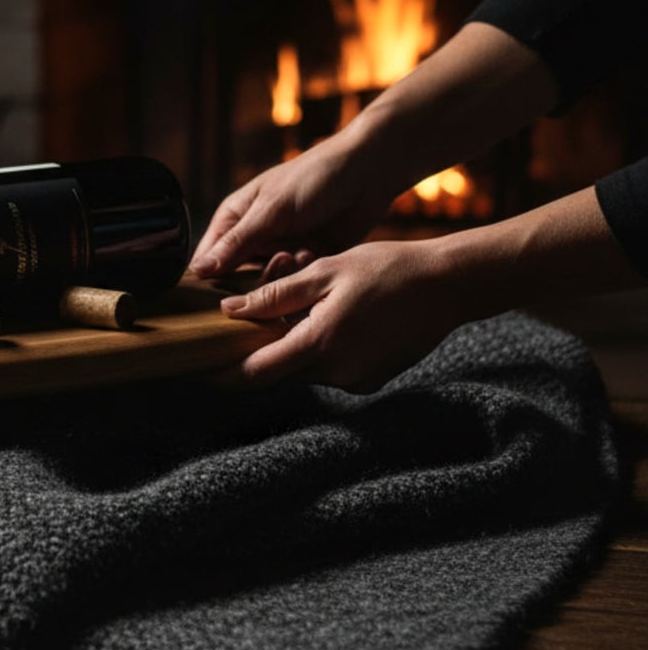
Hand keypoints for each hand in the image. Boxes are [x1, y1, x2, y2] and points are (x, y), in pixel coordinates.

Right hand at [190, 126, 398, 278]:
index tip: (219, 297)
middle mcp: (254, 238)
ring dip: (282, 273)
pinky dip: (304, 273)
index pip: (208, 259)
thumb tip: (198, 271)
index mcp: (234, 218)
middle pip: (236, 278)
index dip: (209, 280)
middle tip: (275, 260)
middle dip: (252, 279)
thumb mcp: (271, 210)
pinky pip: (296, 282)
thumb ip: (237, 243)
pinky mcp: (306, 261)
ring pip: (267, 283)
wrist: (368, 172)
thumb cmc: (314, 178)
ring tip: (298, 252)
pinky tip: (315, 253)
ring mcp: (280, 250)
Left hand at [219, 240, 462, 392]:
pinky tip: (332, 317)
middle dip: (263, 348)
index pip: (257, 373)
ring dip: (294, 345)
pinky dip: (321, 349)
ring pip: (305, 368)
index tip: (201, 367)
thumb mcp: (324, 271)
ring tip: (307, 305)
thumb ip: (274, 295)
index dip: (225, 373)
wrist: (448, 286)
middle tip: (257, 315)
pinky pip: (331, 369)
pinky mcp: (372, 380)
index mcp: (319, 344)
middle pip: (279, 370)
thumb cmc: (387, 269)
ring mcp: (357, 379)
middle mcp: (337, 372)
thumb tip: (230, 312)